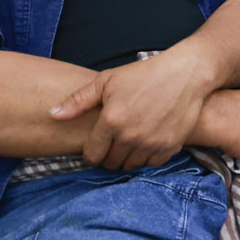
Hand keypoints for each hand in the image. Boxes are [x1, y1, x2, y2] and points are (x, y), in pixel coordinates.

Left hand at [53, 48, 211, 169]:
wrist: (186, 74)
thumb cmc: (144, 74)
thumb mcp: (107, 81)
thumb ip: (78, 101)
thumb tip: (53, 115)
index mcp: (111, 121)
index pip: (92, 155)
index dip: (90, 153)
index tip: (94, 148)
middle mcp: (130, 136)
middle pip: (110, 163)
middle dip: (108, 156)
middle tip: (112, 143)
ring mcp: (151, 144)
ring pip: (130, 166)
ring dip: (127, 158)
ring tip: (129, 142)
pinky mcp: (169, 147)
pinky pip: (151, 164)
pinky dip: (147, 157)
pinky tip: (146, 142)